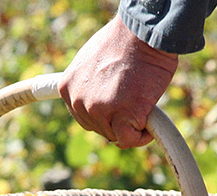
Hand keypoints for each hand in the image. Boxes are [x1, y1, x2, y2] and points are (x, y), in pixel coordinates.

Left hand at [59, 18, 178, 148]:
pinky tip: (149, 122)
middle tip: (134, 101)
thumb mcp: (93, 61)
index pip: (83, 114)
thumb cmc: (124, 42)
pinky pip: (129, 140)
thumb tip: (101, 99)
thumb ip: (91, 84)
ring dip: (132, 125)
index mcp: (67, 87)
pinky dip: (142, 136)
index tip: (117, 107)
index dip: (103, 113)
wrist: (141, 33)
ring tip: (142, 101)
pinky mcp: (120, 117)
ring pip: (115, 135)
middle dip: (118, 120)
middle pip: (99, 127)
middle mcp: (78, 100)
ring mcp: (98, 110)